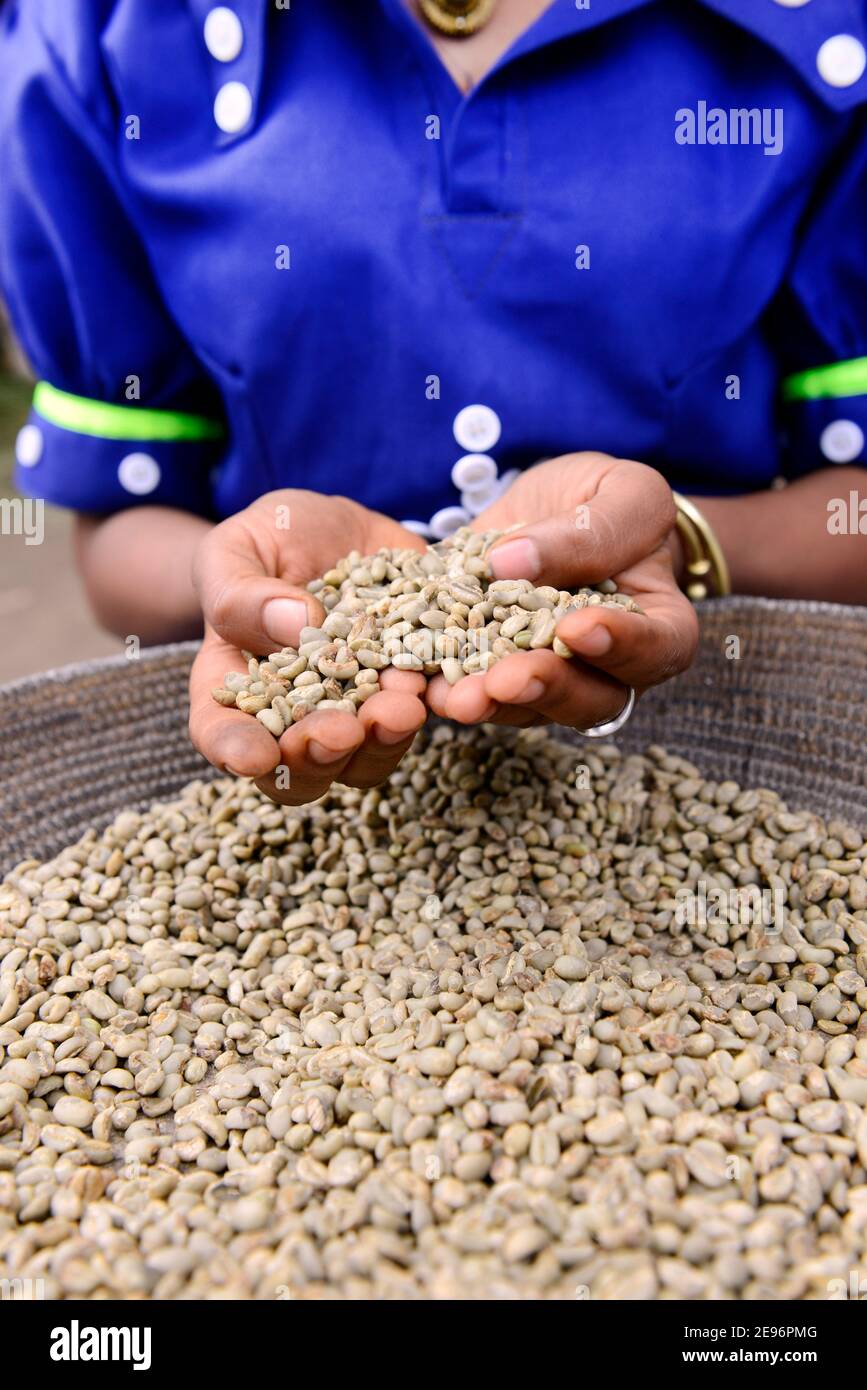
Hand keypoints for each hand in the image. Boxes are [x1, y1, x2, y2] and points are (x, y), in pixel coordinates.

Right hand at [189, 491, 428, 803]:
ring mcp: (360, 708)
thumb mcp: (236, 550)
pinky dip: (437, 701)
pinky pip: (429, 706)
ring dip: (386, 739)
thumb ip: (242, 595)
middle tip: (341, 732)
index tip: (255, 756)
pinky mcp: (412, 683)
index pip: (220, 731)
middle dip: (321, 754)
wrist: (339, 532)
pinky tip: (442, 682)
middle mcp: (299, 716)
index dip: (235, 750)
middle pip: (302, 764)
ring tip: (401, 705)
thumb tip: (296, 625)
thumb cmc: (268, 542)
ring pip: (371, 754)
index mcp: (236, 688)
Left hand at [426, 454, 698, 728]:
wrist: (559, 508)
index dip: (622, 646)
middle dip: (544, 688)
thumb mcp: (620, 491)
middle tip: (507, 678)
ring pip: (526, 706)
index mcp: (660, 625)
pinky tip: (419, 682)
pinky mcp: (493, 671)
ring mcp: (548, 677)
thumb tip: (513, 564)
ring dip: (490, 702)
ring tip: (456, 696)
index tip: (579, 628)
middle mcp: (607, 668)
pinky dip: (445, 688)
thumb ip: (591, 530)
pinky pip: (473, 690)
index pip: (657, 648)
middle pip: (589, 698)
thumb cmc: (606, 498)